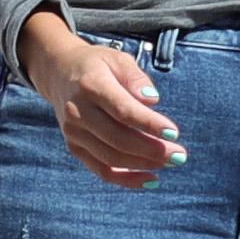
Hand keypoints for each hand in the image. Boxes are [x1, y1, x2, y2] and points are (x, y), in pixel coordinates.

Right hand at [21, 14, 177, 186]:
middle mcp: (78, 112)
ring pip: (111, 158)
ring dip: (143, 164)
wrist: (59, 73)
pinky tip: (151, 179)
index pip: (122, 110)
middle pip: (118, 139)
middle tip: (179, 155)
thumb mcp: (118, 59)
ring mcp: (74, 133)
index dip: (149, 124)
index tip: (174, 133)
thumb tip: (153, 100)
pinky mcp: (75, 147)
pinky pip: (101, 170)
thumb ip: (136, 78)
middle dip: (152, 150)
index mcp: (91, 86)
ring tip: (171, 162)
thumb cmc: (98, 66)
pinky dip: (126, 179)